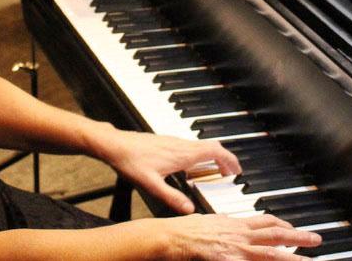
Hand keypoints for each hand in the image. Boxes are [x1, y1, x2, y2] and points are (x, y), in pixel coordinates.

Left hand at [93, 127, 241, 213]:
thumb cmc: (130, 161)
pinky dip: (200, 155)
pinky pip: (190, 146)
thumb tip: (189, 210)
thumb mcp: (151, 185)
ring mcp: (173, 140)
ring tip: (216, 171)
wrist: (114, 144)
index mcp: (182, 153)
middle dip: (225, 159)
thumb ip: (171, 198)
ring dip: (213, 156)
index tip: (237, 170)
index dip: (229, 159)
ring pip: (201, 145)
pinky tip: (192, 168)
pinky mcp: (166, 141)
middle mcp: (180, 144)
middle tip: (231, 172)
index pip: (214, 151)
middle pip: (211, 146)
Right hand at [147, 212, 321, 260]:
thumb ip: (224, 226)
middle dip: (298, 238)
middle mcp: (239, 234)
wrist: (169, 236)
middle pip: (275, 235)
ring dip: (293, 258)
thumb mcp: (209, 222)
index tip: (295, 228)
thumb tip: (231, 226)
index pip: (265, 222)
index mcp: (235, 223)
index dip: (283, 225)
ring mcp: (236, 249)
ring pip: (272, 254)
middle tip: (317, 240)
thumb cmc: (183, 231)